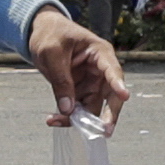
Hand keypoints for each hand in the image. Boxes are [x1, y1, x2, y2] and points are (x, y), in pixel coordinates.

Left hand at [28, 7, 131, 126]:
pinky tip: (53, 119)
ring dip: (79, 119)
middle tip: (105, 131)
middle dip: (108, 114)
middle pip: (110, 95)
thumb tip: (68, 109)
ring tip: (55, 121)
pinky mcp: (80, 91)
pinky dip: (67, 117)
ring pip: (93, 107)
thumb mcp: (51, 54)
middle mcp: (100, 70)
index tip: (124, 96)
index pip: (113, 70)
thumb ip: (60, 80)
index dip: (118, 84)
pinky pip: (79, 109)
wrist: (40, 32)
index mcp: (100, 52)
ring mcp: (91, 82)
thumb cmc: (50, 34)